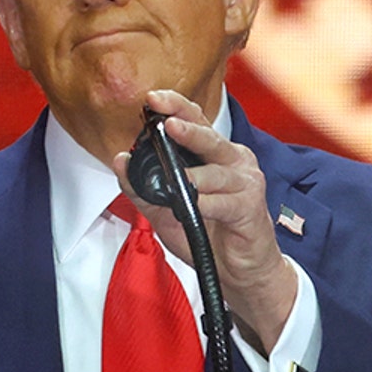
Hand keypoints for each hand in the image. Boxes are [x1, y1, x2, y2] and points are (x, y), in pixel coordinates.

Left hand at [114, 89, 297, 351]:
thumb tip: (120, 160)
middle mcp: (232, 160)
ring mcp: (245, 181)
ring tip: (180, 182)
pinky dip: (207, 204)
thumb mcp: (166, 212)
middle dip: (187, 128)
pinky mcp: (251, 206)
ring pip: (216, 170)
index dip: (175, 106)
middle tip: (167, 125)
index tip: (152, 99)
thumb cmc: (208, 234)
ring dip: (194, 178)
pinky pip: (225, 201)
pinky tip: (196, 207)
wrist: (239, 272)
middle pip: (209, 136)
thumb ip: (142, 188)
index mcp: (213, 154)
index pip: (194, 120)